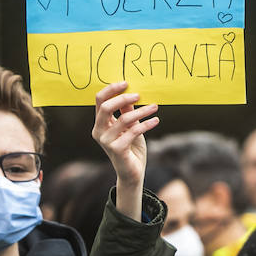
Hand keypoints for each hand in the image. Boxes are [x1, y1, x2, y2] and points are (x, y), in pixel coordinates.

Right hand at [92, 82, 157, 221]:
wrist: (133, 172)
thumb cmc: (131, 147)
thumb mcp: (130, 126)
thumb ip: (127, 110)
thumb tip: (131, 91)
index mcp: (99, 123)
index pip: (99, 101)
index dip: (111, 89)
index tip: (126, 83)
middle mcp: (99, 131)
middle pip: (105, 107)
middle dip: (123, 98)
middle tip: (139, 95)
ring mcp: (106, 141)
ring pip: (123, 119)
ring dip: (141, 111)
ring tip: (155, 107)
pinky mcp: (117, 150)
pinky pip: (133, 131)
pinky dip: (147, 124)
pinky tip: (156, 121)